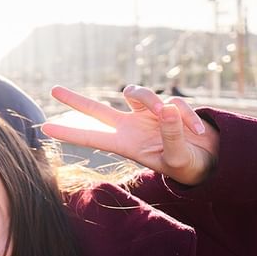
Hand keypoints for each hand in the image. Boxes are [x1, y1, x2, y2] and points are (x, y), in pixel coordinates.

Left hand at [40, 85, 219, 184]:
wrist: (211, 161)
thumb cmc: (190, 166)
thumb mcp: (178, 157)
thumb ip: (170, 134)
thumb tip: (164, 110)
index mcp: (127, 145)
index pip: (93, 136)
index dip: (70, 132)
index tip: (45, 129)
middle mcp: (132, 127)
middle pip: (98, 110)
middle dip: (76, 100)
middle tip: (53, 89)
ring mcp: (147, 115)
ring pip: (138, 94)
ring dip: (153, 101)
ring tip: (172, 119)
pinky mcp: (166, 107)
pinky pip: (172, 102)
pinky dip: (186, 116)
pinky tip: (197, 131)